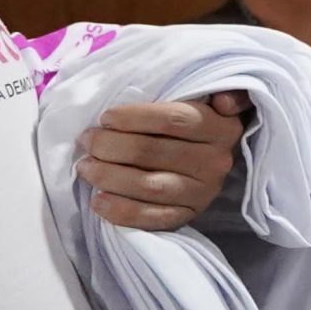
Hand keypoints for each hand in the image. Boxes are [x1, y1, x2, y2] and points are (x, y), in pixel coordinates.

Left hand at [77, 91, 252, 229]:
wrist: (204, 163)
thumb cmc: (191, 126)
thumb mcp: (206, 101)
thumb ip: (212, 91)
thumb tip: (225, 102)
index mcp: (222, 127)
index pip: (173, 120)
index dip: (133, 117)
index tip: (105, 117)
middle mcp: (216, 162)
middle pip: (152, 151)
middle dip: (109, 145)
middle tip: (87, 141)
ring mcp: (203, 193)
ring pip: (149, 185)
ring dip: (108, 176)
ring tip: (85, 167)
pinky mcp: (187, 216)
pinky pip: (151, 218)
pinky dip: (120, 211)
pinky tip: (98, 200)